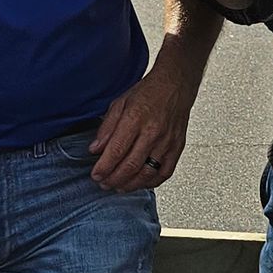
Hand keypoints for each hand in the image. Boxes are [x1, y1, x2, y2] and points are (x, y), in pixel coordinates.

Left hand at [90, 61, 195, 191]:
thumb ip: (107, 127)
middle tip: (103, 183)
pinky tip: (140, 183)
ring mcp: (167, 142)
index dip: (104, 167)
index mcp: (135, 117)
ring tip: (118, 187)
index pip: (117, 150)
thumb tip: (95, 149)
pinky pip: (164, 173)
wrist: (176, 86)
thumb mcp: (120, 103)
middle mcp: (153, 131)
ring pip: (147, 173)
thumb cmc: (148, 93)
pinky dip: (151, 182)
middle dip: (113, 179)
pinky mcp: (177, 147)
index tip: (95, 175)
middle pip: (130, 165)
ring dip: (130, 184)